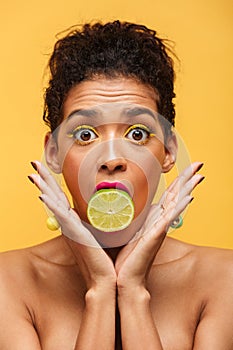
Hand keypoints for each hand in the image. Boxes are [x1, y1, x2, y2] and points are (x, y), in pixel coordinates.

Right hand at [29, 161, 115, 291]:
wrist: (106, 279)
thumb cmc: (105, 257)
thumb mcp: (102, 233)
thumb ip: (99, 220)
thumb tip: (102, 208)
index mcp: (74, 223)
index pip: (60, 198)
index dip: (52, 183)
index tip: (45, 168)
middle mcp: (68, 224)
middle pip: (53, 196)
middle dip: (44, 179)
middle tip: (34, 163)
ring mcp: (69, 229)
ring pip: (53, 203)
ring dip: (43, 187)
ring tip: (33, 173)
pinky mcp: (74, 235)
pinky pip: (61, 216)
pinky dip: (51, 205)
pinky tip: (42, 195)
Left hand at [115, 162, 203, 292]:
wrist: (124, 279)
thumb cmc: (124, 257)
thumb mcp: (125, 230)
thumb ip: (126, 216)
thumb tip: (116, 203)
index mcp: (153, 219)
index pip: (168, 196)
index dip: (178, 182)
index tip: (184, 167)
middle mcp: (160, 222)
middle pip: (177, 195)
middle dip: (187, 179)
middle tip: (199, 163)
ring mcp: (160, 228)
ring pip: (177, 204)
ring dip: (188, 188)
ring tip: (199, 174)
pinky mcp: (156, 235)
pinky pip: (170, 218)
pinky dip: (180, 206)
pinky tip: (189, 196)